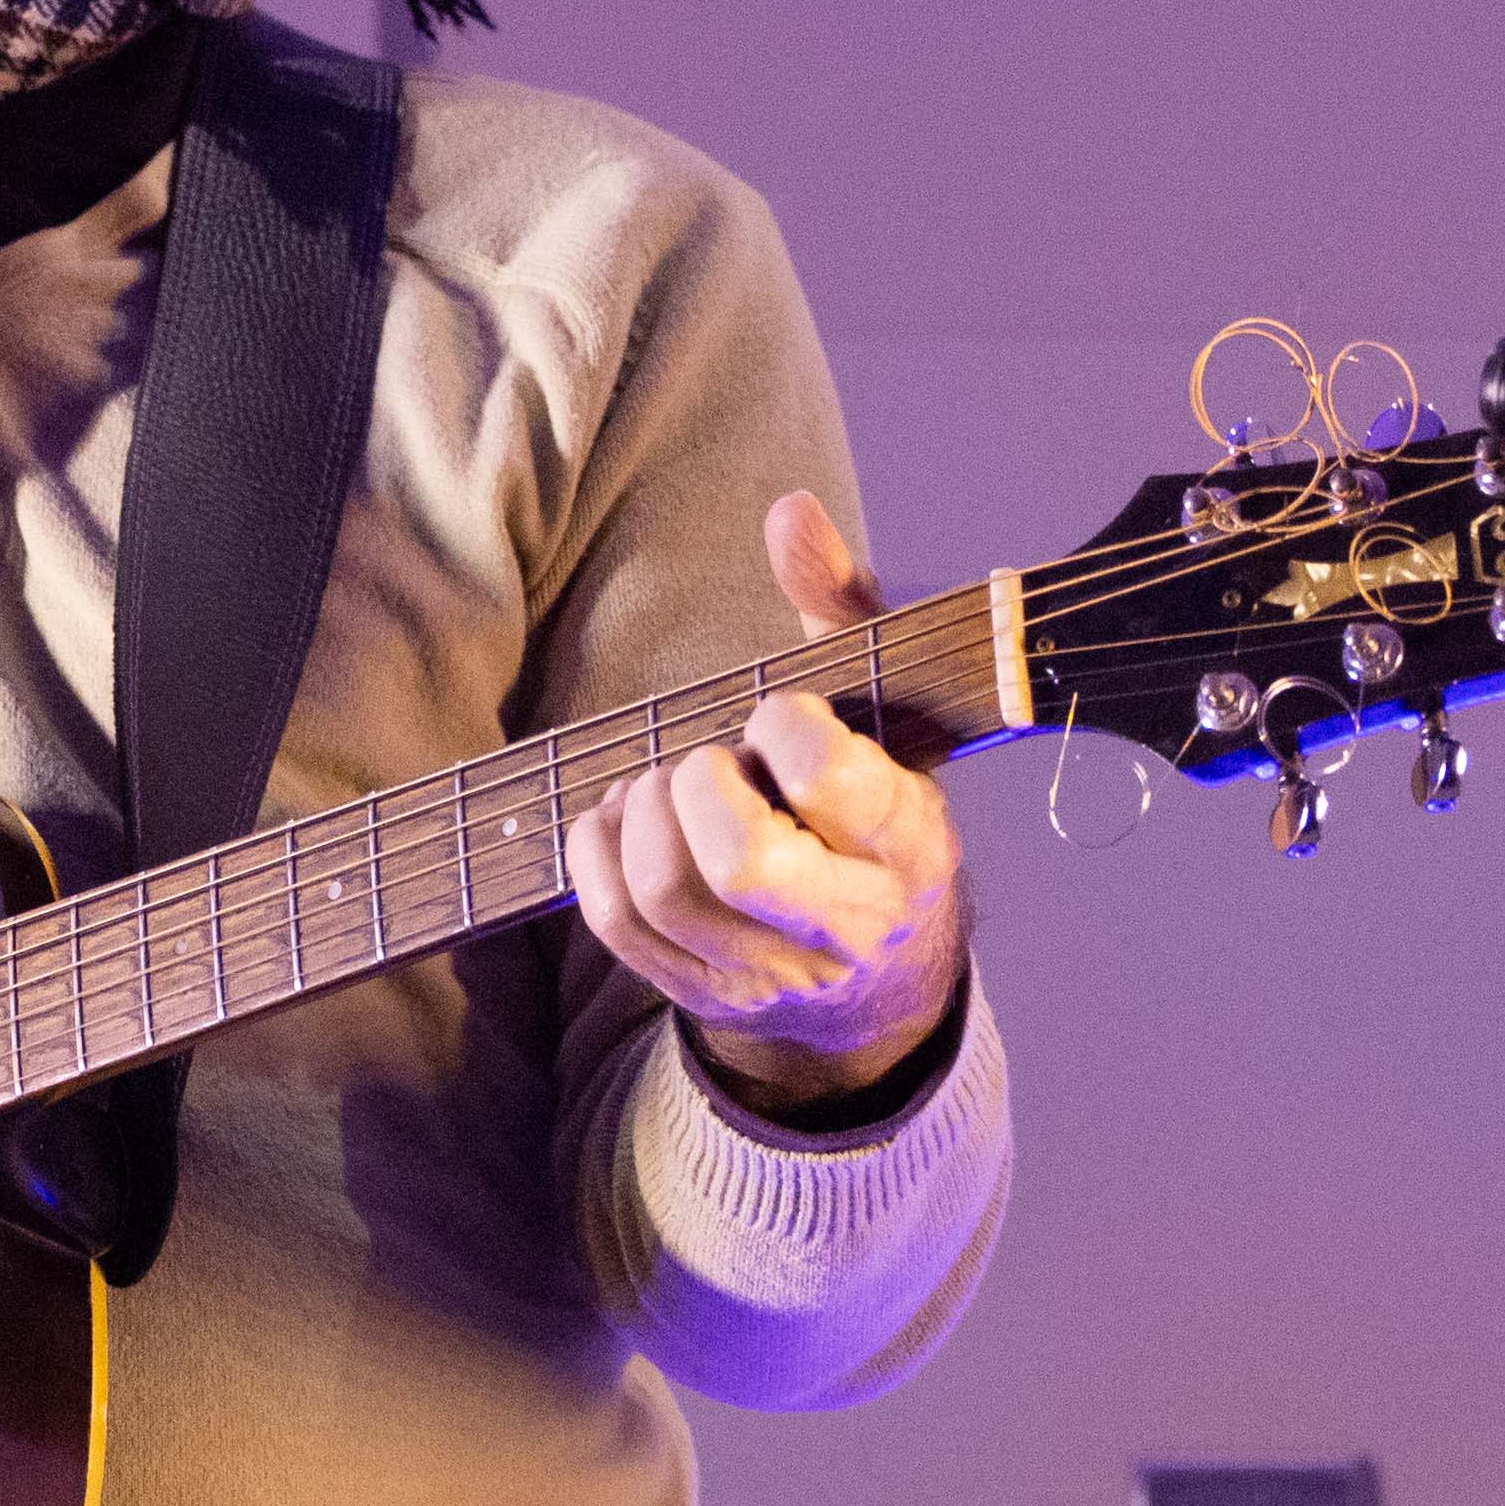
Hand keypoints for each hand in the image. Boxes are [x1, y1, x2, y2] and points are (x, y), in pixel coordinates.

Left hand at [566, 491, 972, 1110]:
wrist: (883, 981)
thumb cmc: (876, 818)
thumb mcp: (887, 718)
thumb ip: (842, 611)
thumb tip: (790, 512)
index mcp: (907, 847)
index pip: (830, 781)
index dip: (785, 727)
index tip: (780, 714)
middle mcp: (845, 924)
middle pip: (736, 858)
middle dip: (698, 784)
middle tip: (712, 761)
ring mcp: (768, 972)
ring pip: (666, 889)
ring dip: (641, 812)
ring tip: (669, 784)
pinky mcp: (701, 994)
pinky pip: (616, 923)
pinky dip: (597, 853)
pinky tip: (626, 819)